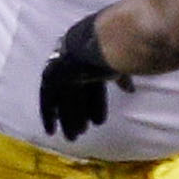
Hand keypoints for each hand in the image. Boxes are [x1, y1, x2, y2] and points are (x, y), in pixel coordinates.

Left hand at [38, 12, 131, 141]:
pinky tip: (50, 131)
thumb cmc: (123, 49)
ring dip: (69, 118)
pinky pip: (48, 98)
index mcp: (93, 54)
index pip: (93, 85)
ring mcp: (63, 64)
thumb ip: (121, 78)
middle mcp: (75, 57)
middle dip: (79, 113)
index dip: (94, 103)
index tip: (96, 120)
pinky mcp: (54, 74)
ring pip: (64, 97)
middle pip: (77, 92)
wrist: (108, 40)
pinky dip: (48, 114)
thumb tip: (129, 90)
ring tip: (74, 137)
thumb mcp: (122, 64)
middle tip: (81, 133)